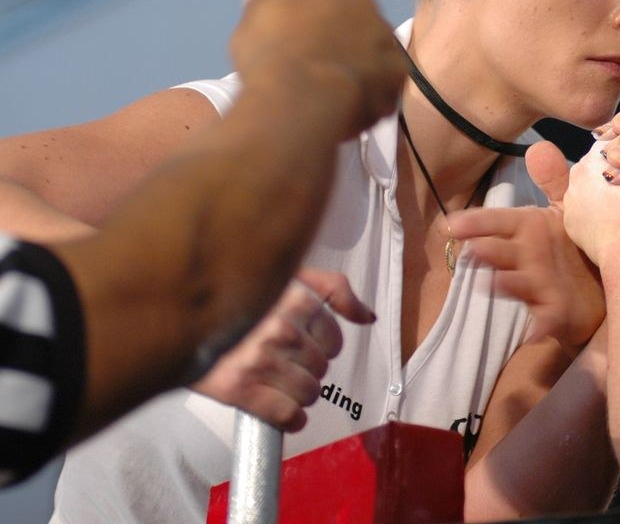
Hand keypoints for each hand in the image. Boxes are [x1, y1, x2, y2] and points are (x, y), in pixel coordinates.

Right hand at [192, 267, 374, 430]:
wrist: (173, 319)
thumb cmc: (234, 297)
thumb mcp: (287, 276)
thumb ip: (333, 289)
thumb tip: (367, 316)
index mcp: (294, 299)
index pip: (335, 339)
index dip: (322, 347)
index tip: (305, 347)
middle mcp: (281, 329)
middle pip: (322, 369)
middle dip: (308, 370)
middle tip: (285, 365)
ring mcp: (260, 360)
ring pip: (310, 393)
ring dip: (300, 395)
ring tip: (281, 385)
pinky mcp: (240, 389)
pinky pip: (288, 416)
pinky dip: (291, 420)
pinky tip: (285, 413)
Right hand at [230, 0, 406, 137]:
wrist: (300, 96)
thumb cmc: (269, 56)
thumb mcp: (255, 18)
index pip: (329, 6)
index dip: (318, 31)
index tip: (306, 51)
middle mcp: (364, 7)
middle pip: (357, 26)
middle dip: (346, 46)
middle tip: (323, 72)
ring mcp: (385, 39)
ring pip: (376, 53)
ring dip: (364, 69)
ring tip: (339, 94)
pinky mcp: (398, 73)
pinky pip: (388, 83)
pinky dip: (375, 95)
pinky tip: (355, 108)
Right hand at [448, 142, 604, 356]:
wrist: (606, 286)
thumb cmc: (576, 244)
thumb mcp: (568, 208)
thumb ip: (554, 180)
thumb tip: (538, 145)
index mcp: (528, 230)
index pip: (497, 221)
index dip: (475, 222)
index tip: (449, 223)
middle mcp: (527, 258)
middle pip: (501, 253)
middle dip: (487, 251)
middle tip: (472, 249)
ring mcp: (539, 287)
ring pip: (518, 284)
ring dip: (506, 284)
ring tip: (495, 282)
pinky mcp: (556, 313)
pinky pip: (546, 320)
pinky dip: (539, 326)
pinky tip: (534, 332)